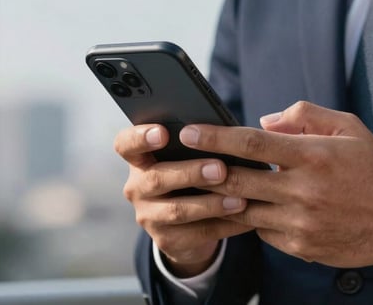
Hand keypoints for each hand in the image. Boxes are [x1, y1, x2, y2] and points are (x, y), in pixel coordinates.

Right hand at [114, 124, 250, 275]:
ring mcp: (148, 216)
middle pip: (156, 178)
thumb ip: (197, 145)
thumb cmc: (193, 173)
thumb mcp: (188, 157)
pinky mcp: (166, 240)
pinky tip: (246, 217)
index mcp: (139, 159)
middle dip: (191, 173)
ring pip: (177, 211)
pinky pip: (197, 233)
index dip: (140, 138)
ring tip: (240, 199)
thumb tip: (226, 132)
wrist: (188, 222)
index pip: (126, 144)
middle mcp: (137, 187)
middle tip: (221, 169)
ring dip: (211, 204)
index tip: (163, 132)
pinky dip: (225, 225)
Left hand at [179, 101, 372, 267]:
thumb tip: (264, 122)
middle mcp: (303, 191)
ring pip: (244, 211)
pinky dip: (252, 217)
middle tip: (180, 162)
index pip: (252, 144)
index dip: (215, 137)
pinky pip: (262, 231)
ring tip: (205, 185)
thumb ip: (305, 116)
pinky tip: (249, 206)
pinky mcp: (301, 246)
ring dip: (222, 198)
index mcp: (313, 156)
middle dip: (204, 171)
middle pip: (237, 182)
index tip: (189, 131)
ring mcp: (300, 223)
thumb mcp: (349, 128)